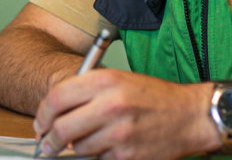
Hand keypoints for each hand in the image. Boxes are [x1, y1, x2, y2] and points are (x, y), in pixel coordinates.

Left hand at [33, 69, 215, 159]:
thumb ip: (86, 91)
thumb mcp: (118, 80)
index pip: (56, 98)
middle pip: (62, 128)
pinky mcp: (127, 156)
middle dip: (49, 140)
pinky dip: (100, 155)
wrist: (190, 115)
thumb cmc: (154, 97)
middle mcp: (110, 105)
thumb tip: (54, 113)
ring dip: (78, 147)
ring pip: (78, 148)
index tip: (40, 123)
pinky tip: (113, 145)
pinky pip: (99, 159)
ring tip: (92, 139)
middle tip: (47, 143)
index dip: (42, 114)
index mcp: (105, 81)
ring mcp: (119, 133)